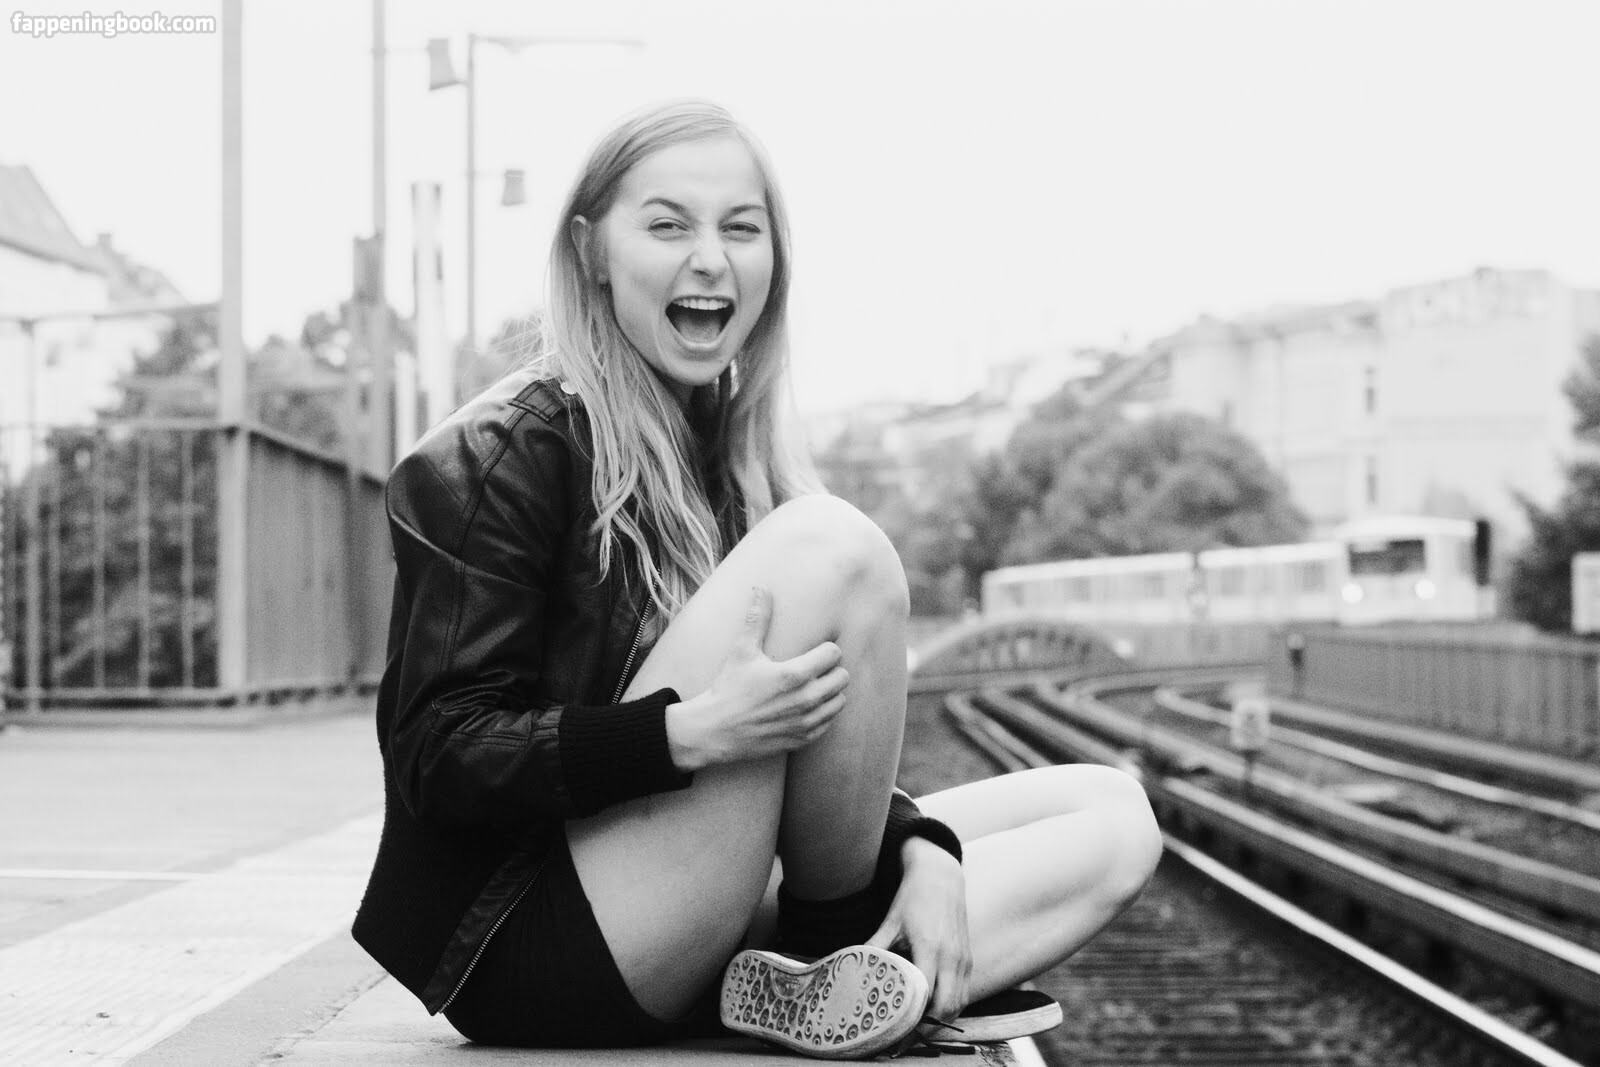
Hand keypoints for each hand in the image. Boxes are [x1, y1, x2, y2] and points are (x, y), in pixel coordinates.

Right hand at [665, 586, 848, 770]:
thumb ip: (757, 618)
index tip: (814, 650)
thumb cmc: (728, 688)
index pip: (834, 655)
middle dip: (831, 670)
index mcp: (794, 674)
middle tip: (815, 668)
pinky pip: (829, 723)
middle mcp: (805, 700)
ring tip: (813, 686)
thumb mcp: (742, 651)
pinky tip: (808, 706)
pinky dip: (823, 714)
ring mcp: (805, 722)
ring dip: (831, 692)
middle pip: (842, 678)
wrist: (715, 730)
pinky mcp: (802, 739)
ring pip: (840, 702)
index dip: (825, 649)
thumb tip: (761, 587)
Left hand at [866, 838, 971, 1022]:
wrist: (941, 876)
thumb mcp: (890, 922)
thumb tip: (852, 971)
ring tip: (915, 1030)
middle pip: (947, 1008)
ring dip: (940, 1021)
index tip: (894, 1030)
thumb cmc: (913, 898)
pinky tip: (931, 1012)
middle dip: (927, 1027)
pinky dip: (950, 1008)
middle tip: (903, 1038)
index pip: (925, 994)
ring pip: (959, 1005)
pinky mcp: (969, 960)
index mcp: (931, 948)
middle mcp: (952, 957)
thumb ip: (875, 948)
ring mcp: (964, 960)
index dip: (911, 1016)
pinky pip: (964, 994)